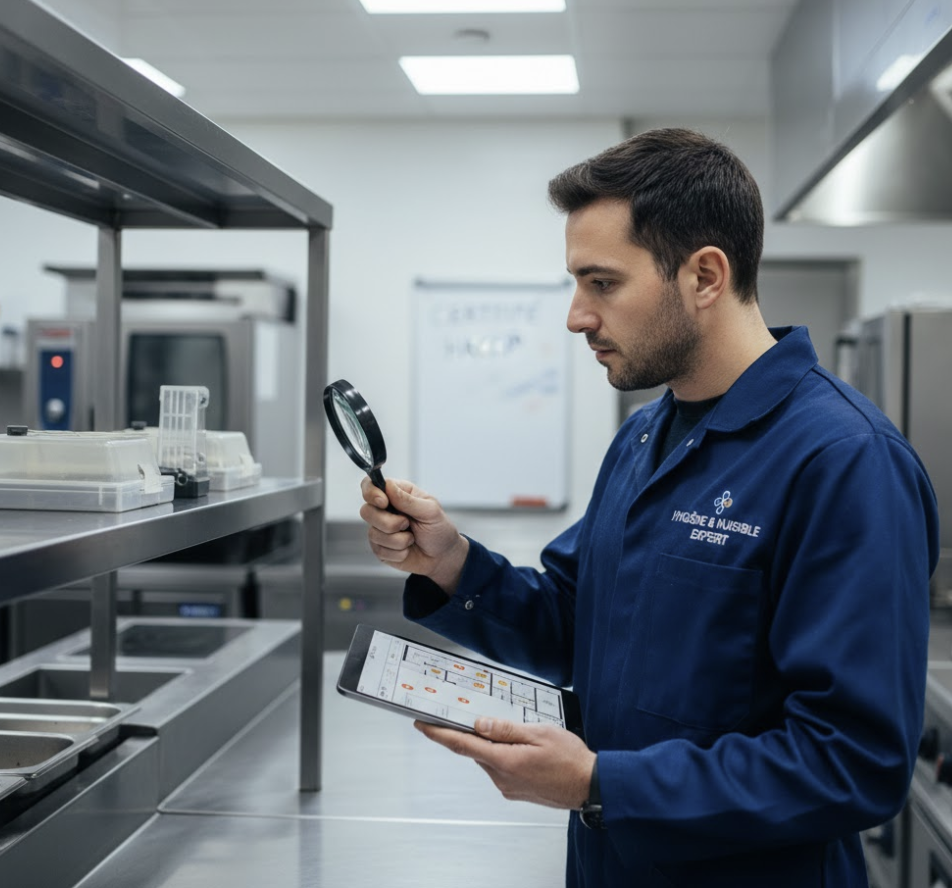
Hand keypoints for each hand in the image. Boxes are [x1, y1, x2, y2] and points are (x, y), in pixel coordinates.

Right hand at [358, 477, 469, 593]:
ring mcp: (380, 529)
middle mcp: (385, 510)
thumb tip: (388, 486)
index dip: (371, 492)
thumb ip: (408, 500)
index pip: (370, 485)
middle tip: (407, 524)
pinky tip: (408, 550)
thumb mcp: (430, 511)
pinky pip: (380, 550)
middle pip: (366, 511)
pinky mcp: (380, 548)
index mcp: (397, 493)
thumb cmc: (439, 529)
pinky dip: (398, 552)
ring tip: (412, 538)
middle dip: (389, 522)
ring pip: (373, 533)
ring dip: (398, 540)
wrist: (443, 556)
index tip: (383, 502)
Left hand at [414, 716, 595, 809]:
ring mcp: (508, 787)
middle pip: (476, 751)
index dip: (439, 734)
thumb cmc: (570, 760)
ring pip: (489, 759)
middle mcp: (502, 778)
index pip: (462, 745)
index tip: (422, 725)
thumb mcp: (540, 733)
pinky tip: (523, 749)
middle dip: (473, 734)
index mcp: (505, 761)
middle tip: (477, 717)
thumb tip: (480, 725)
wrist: (590, 787)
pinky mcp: (515, 791)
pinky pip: (500, 768)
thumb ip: (506, 729)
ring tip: (519, 735)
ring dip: (494, 745)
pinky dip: (503, 756)